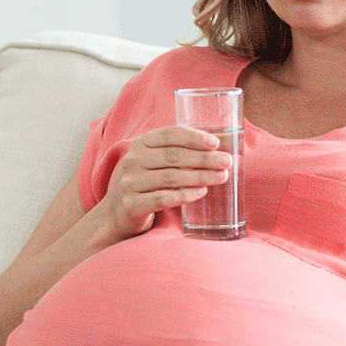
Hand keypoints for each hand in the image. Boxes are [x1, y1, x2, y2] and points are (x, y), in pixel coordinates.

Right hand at [99, 126, 231, 238]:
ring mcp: (130, 182)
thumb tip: (223, 144)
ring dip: (199, 176)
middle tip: (226, 162)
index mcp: (141, 143)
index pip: (169, 134)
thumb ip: (181, 151)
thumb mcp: (157, 161)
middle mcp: (133, 160)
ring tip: (221, 177)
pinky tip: (201, 193)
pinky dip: (184, 195)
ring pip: (170, 177)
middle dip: (203, 158)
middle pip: (173, 156)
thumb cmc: (147, 181)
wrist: (118, 211)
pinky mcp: (132, 204)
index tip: (216, 143)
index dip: (194, 137)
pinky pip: (162, 198)